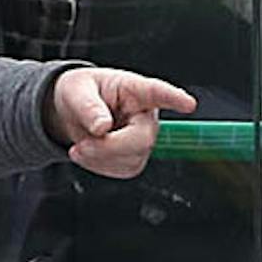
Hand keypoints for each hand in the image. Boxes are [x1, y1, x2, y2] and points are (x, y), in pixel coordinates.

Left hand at [45, 68, 196, 178]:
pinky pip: (123, 171)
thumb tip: (102, 127)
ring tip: (81, 146)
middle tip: (80, 147)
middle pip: (143, 139)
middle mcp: (146, 115)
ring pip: (133, 159)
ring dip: (100, 159)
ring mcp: (143, 138)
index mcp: (135, 90)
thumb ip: (87, 107)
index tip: (188, 104)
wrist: (73, 112)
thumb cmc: (80, 93)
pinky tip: (90, 155)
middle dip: (109, 148)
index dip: (175, 98)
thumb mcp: (76, 91)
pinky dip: (100, 168)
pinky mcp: (136, 157)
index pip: (158, 92)